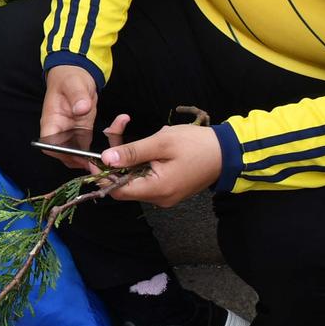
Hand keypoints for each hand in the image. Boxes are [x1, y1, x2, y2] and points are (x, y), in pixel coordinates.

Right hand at [39, 66, 127, 170]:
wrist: (75, 73)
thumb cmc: (69, 78)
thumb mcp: (74, 84)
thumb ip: (78, 96)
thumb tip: (81, 109)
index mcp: (51, 121)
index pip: (49, 144)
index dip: (61, 153)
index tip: (78, 154)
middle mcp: (59, 131)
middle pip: (63, 154)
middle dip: (79, 160)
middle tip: (99, 159)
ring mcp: (71, 133)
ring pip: (76, 154)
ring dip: (91, 156)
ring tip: (109, 151)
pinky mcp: (82, 132)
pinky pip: (88, 147)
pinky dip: (99, 147)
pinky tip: (114, 137)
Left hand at [101, 125, 222, 206]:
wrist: (231, 152)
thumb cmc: (198, 145)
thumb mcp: (162, 142)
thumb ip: (132, 152)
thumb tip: (105, 160)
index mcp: (157, 189)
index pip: (117, 190)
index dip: (102, 175)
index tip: (93, 157)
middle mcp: (160, 198)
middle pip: (125, 183)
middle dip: (117, 157)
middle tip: (118, 128)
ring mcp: (166, 194)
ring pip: (136, 177)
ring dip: (132, 155)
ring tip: (143, 132)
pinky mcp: (171, 187)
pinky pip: (149, 176)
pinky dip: (145, 159)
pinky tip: (155, 142)